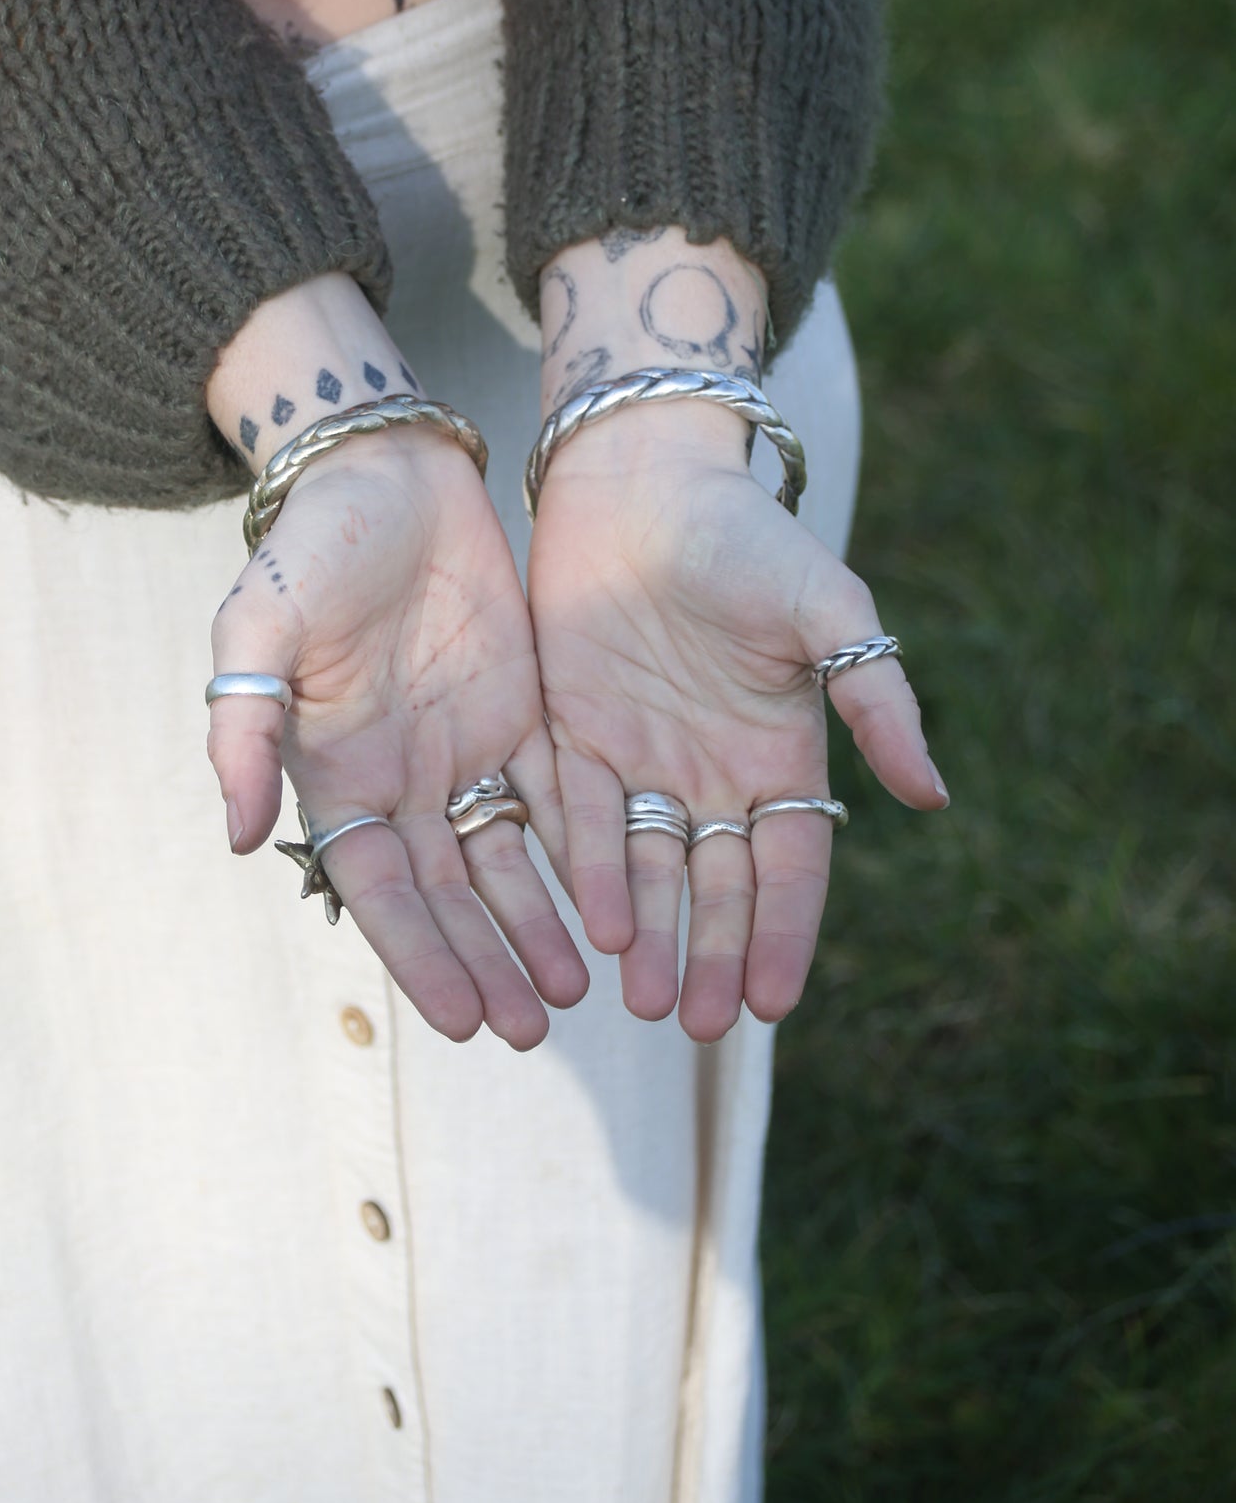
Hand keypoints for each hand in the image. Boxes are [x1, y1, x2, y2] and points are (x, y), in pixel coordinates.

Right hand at [207, 425, 586, 1048]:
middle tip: (536, 1027)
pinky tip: (620, 901)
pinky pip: (557, 795)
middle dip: (489, 961)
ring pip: (507, 859)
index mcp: (339, 772)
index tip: (461, 1022)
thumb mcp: (262, 624)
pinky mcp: (523, 713)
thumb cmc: (313, 545)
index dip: (420, 955)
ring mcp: (467, 750)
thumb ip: (245, 727)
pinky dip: (582, 850)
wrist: (387, 470)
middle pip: (451, 894)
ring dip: (539, 924)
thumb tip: (239, 838)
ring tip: (581, 987)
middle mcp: (405, 779)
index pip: (381, 889)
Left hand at [527, 407, 947, 1039]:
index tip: (774, 1003)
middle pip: (715, 889)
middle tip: (700, 1024)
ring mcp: (638, 761)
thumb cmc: (748, 538)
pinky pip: (577, 820)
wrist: (641, 478)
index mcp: (779, 757)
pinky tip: (590, 924)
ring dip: (648, 935)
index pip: (788, 870)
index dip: (782, 935)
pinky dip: (587, 872)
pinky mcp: (569, 736)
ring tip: (644, 1000)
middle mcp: (709, 775)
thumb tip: (934, 798)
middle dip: (711, 956)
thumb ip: (875, 699)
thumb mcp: (826, 611)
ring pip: (646, 872)